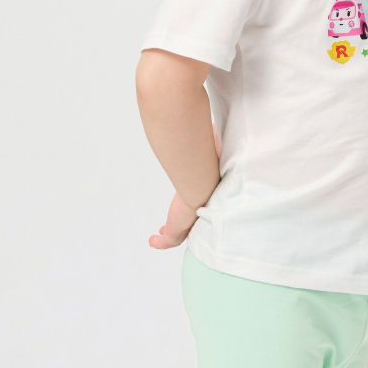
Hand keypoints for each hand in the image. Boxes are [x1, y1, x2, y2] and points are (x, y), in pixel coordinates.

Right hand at [147, 122, 222, 249]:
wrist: (202, 178)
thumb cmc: (209, 161)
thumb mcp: (209, 149)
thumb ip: (210, 138)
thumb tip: (214, 125)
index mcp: (206, 192)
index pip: (201, 202)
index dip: (194, 204)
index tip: (186, 203)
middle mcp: (199, 209)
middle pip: (191, 221)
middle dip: (182, 224)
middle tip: (170, 227)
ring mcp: (188, 220)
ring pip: (180, 233)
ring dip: (170, 235)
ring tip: (160, 235)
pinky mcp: (178, 227)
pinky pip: (169, 240)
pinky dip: (161, 243)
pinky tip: (153, 241)